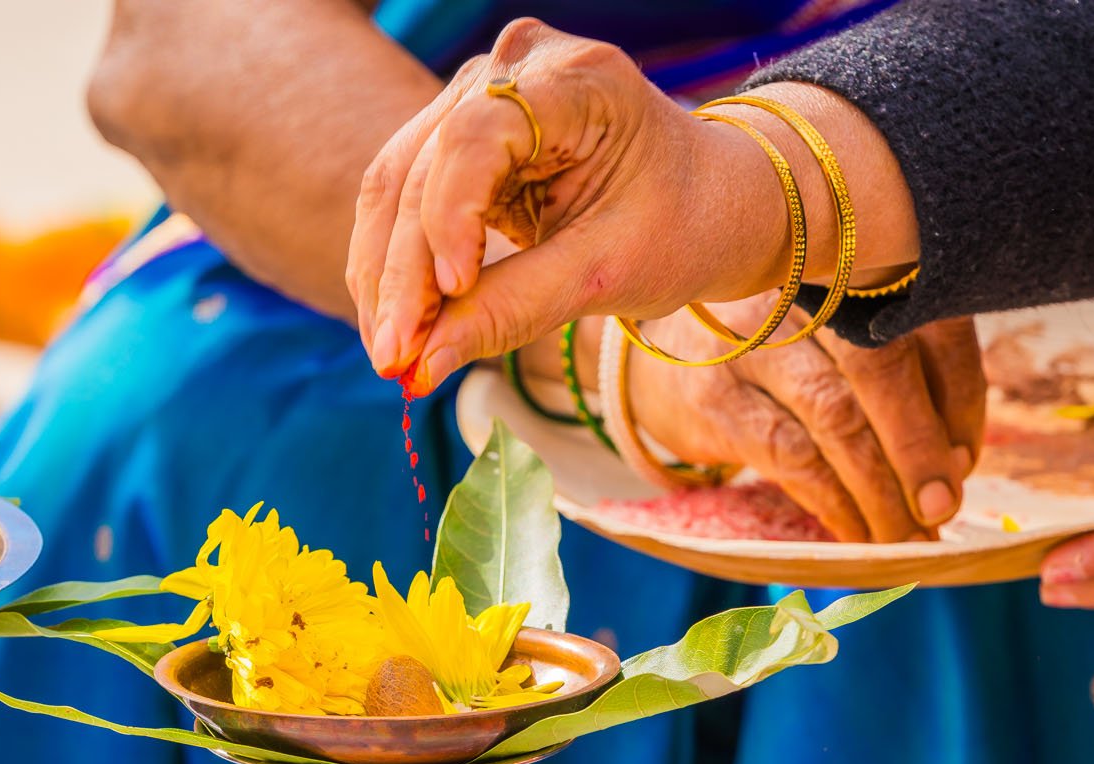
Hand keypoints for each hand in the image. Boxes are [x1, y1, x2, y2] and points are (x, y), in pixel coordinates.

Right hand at [348, 20, 784, 390]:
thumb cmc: (680, 225)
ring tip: (391, 354)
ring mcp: (482, 94)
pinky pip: (405, 197)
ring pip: (397, 182)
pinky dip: (397, 265)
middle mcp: (517, 67)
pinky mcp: (461, 133)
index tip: (450, 295)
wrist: (708, 200)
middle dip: (403, 273)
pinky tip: (396, 324)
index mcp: (579, 79)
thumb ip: (513, 310)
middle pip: (423, 165)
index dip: (449, 219)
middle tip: (394, 358)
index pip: (476, 136)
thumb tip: (421, 366)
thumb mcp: (608, 273)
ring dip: (385, 275)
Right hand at [619, 303, 984, 540]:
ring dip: (881, 491)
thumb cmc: (772, 353)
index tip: (966, 459)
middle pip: (882, 370)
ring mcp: (750, 343)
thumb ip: (896, 369)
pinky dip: (832, 502)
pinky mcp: (714, 397)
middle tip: (945, 508)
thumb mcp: (833, 336)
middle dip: (922, 452)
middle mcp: (800, 293)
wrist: (656, 357)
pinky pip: (790, 456)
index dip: (961, 398)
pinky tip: (856, 532)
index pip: (927, 324)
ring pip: (837, 420)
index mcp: (851, 268)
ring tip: (907, 537)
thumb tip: (958, 458)